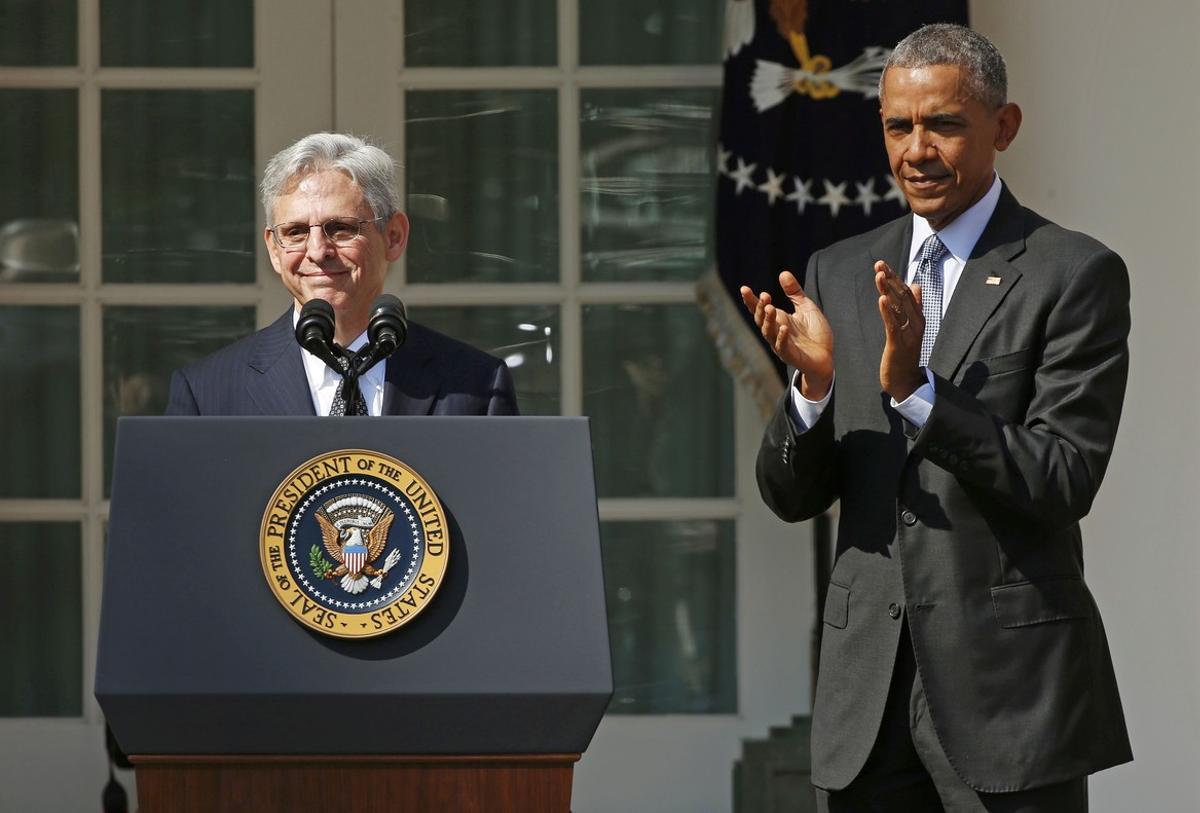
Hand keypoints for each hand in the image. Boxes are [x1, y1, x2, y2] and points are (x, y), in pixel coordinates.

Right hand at [740, 271, 833, 398]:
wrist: (826, 356)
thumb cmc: (814, 333)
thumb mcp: (806, 307)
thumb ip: (794, 292)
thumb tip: (783, 272)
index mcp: (777, 319)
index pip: (759, 308)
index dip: (750, 300)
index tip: (744, 289)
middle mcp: (775, 331)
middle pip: (760, 319)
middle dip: (759, 308)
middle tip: (764, 296)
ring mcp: (781, 344)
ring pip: (768, 332)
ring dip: (768, 320)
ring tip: (770, 308)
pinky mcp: (790, 355)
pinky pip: (782, 347)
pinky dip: (781, 337)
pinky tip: (784, 328)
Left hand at [874, 260, 924, 400]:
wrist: (907, 382)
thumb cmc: (906, 354)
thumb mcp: (910, 327)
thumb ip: (913, 306)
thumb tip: (916, 285)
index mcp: (917, 317)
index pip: (905, 293)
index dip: (894, 278)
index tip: (882, 264)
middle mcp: (915, 322)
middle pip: (902, 296)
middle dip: (890, 279)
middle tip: (879, 264)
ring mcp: (908, 333)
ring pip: (898, 307)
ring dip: (888, 290)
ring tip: (879, 275)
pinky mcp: (898, 344)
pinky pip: (893, 325)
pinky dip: (887, 312)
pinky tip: (881, 299)